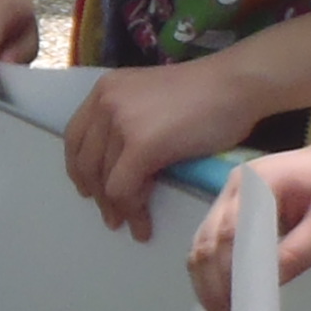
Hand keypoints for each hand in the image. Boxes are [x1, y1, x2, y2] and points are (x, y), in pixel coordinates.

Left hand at [61, 60, 255, 242]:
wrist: (236, 85)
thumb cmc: (207, 95)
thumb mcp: (151, 100)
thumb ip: (130, 122)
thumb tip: (120, 165)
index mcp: (105, 89)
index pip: (75, 136)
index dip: (79, 168)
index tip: (89, 189)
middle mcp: (106, 102)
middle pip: (85, 161)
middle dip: (97, 194)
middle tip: (111, 216)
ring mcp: (121, 122)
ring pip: (104, 180)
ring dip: (117, 209)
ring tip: (131, 226)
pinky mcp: (141, 145)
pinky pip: (124, 189)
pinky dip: (133, 211)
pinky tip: (143, 225)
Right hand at [185, 134, 310, 310]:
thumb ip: (299, 250)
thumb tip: (267, 286)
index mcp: (257, 183)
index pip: (229, 235)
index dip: (229, 276)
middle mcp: (234, 189)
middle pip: (205, 243)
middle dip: (214, 289)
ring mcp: (231, 199)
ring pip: (201, 247)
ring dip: (209, 286)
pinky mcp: (235, 211)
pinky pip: (213, 246)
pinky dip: (216, 276)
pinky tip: (229, 302)